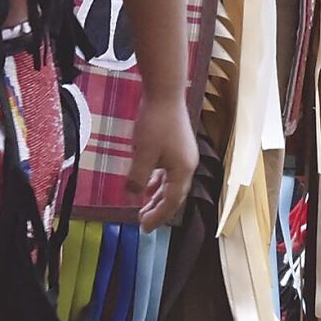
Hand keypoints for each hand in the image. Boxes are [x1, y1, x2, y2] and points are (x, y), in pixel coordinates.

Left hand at [128, 93, 196, 230]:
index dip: (157, 217)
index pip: (170, 203)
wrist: (165, 93)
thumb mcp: (143, 154)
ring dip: (158, 196)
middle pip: (174, 196)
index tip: (144, 228)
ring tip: (144, 207)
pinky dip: (159, 181)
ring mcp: (184, 155)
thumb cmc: (155, 124)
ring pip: (171, 184)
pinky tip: (148, 183)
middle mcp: (187, 166)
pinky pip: (168, 171)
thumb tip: (132, 196)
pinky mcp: (178, 146)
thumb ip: (138, 178)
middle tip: (143, 222)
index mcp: (183, 171)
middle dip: (158, 210)